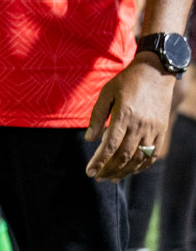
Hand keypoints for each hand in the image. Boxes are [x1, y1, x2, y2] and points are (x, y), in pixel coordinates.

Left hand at [86, 56, 177, 180]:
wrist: (155, 73)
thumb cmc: (126, 82)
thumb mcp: (107, 93)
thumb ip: (97, 116)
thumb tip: (88, 138)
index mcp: (124, 115)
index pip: (110, 146)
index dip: (99, 161)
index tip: (90, 171)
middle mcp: (140, 126)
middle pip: (124, 156)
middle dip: (109, 169)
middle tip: (97, 177)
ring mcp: (153, 130)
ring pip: (139, 158)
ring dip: (124, 171)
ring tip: (110, 178)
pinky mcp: (162, 131)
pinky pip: (153, 154)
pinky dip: (142, 165)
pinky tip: (130, 170)